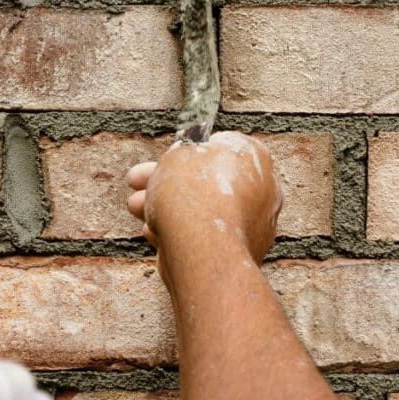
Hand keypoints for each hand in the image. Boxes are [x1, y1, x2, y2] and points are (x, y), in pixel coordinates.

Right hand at [126, 131, 282, 268]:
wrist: (203, 250)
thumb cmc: (193, 193)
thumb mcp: (179, 153)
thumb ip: (183, 153)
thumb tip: (184, 158)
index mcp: (257, 157)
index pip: (220, 146)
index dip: (186, 150)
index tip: (165, 157)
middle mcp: (263, 190)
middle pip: (207, 181)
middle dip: (166, 181)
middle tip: (136, 181)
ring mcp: (253, 225)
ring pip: (201, 210)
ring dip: (164, 207)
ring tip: (135, 207)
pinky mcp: (237, 253)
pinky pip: (204, 237)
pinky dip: (179, 233)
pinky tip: (154, 232)